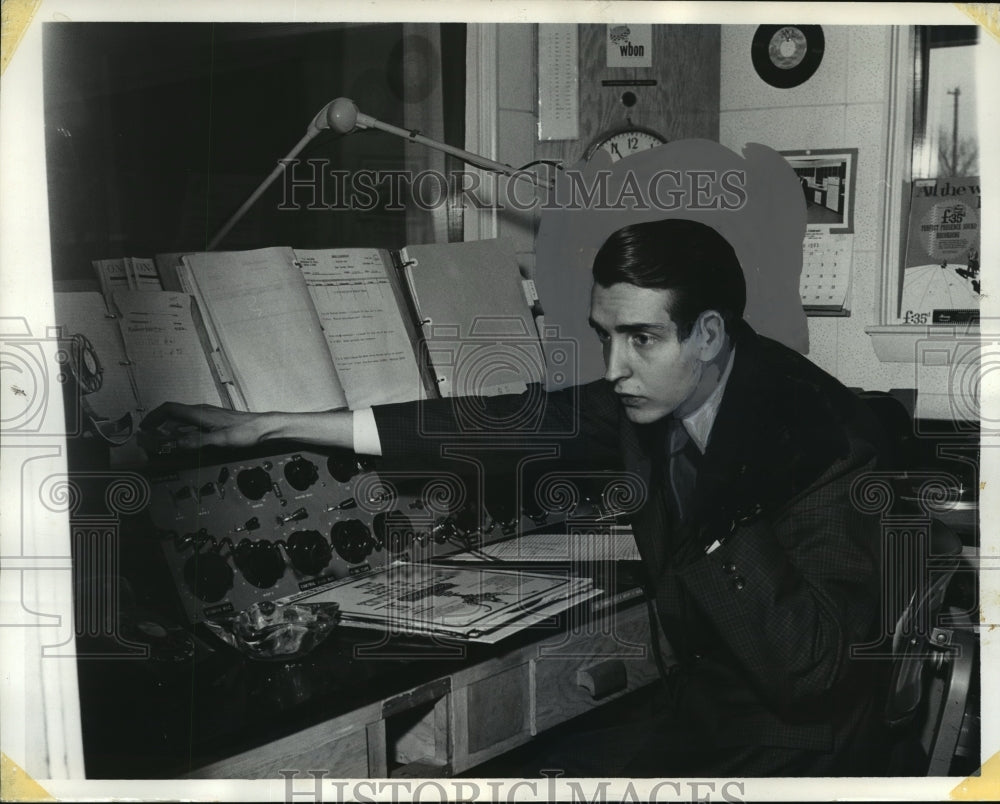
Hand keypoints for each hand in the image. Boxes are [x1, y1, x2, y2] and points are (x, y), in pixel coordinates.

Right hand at [140, 403, 272, 452]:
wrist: (264, 428)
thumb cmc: (246, 430)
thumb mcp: (220, 439)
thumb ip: (197, 441)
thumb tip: (175, 444)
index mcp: (199, 412)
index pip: (169, 409)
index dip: (154, 417)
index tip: (143, 427)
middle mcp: (201, 412)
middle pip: (172, 416)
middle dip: (158, 426)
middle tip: (148, 439)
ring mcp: (207, 417)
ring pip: (181, 422)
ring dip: (169, 431)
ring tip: (161, 443)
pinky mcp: (213, 423)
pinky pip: (191, 426)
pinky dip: (181, 434)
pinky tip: (182, 443)